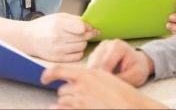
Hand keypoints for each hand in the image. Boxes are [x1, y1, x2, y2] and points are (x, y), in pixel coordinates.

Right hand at [22, 13, 98, 61]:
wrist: (29, 38)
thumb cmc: (44, 26)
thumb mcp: (58, 17)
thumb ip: (74, 19)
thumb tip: (88, 25)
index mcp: (58, 25)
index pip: (80, 27)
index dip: (87, 27)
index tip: (88, 26)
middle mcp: (58, 38)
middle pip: (83, 37)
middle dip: (89, 34)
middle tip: (90, 32)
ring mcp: (58, 50)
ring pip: (82, 46)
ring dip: (84, 42)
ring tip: (79, 39)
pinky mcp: (58, 59)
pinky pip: (77, 56)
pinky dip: (79, 51)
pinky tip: (75, 47)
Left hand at [41, 64, 164, 108]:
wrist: (131, 106)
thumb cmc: (122, 94)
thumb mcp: (106, 78)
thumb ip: (90, 78)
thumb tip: (76, 81)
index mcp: (88, 73)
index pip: (60, 70)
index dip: (48, 74)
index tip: (44, 79)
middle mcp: (82, 85)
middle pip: (63, 90)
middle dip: (68, 95)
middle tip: (82, 100)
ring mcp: (80, 100)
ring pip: (63, 101)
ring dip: (68, 105)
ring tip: (84, 105)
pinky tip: (64, 109)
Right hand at [87, 39, 153, 86]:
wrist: (137, 63)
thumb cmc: (138, 68)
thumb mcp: (135, 75)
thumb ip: (121, 79)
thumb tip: (107, 86)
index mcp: (117, 45)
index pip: (105, 64)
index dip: (106, 78)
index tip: (111, 87)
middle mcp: (105, 44)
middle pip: (95, 64)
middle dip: (99, 78)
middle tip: (107, 89)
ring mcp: (98, 49)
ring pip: (90, 67)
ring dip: (95, 77)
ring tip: (106, 84)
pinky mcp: (93, 56)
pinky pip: (89, 68)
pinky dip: (94, 76)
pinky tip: (102, 81)